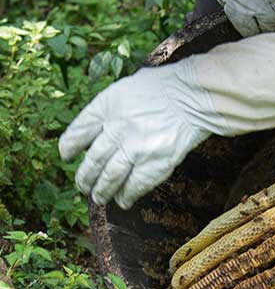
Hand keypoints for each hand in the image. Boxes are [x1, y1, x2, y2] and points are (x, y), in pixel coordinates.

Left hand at [59, 60, 224, 209]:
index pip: (78, 132)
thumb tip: (99, 128)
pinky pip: (136, 185)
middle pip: (92, 161)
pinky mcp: (156, 162)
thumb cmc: (165, 87)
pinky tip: (123, 200)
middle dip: (84, 178)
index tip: (67, 156)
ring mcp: (136, 147)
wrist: (195, 96)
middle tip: (83, 186)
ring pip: (110, 177)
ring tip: (99, 198)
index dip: (69, 148)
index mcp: (107, 106)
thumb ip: (111, 108)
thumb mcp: (127, 87)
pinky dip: (127, 195)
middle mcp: (117, 128)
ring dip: (102, 191)